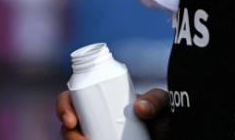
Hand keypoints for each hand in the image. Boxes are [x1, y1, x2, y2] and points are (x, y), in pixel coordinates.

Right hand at [56, 87, 171, 139]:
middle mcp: (93, 119)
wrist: (171, 134)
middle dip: (68, 132)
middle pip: (68, 124)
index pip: (72, 98)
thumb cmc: (165, 118)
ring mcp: (97, 136)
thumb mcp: (162, 104)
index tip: (71, 120)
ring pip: (74, 139)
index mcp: (99, 99)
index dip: (64, 106)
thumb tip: (139, 107)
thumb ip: (156, 99)